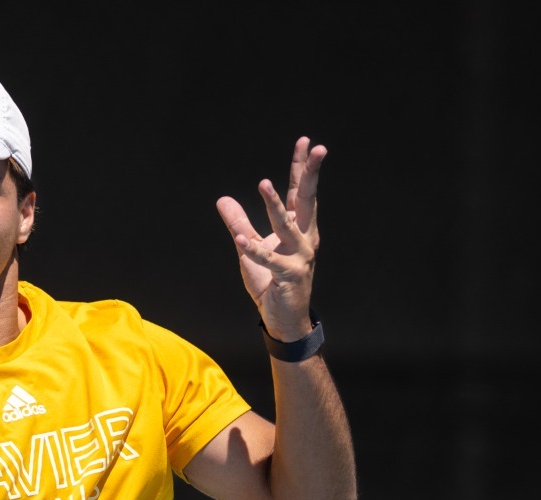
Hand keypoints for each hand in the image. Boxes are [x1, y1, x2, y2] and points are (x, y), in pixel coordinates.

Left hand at [216, 137, 324, 340]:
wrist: (283, 317)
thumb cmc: (271, 281)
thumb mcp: (250, 248)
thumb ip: (239, 224)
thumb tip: (222, 199)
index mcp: (299, 228)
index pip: (300, 191)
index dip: (302, 167)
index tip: (306, 141)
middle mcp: (305, 237)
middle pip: (307, 199)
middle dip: (311, 173)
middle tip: (318, 147)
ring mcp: (300, 256)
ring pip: (286, 224)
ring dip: (274, 204)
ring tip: (263, 183)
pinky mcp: (289, 275)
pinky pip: (269, 260)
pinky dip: (254, 250)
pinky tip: (242, 241)